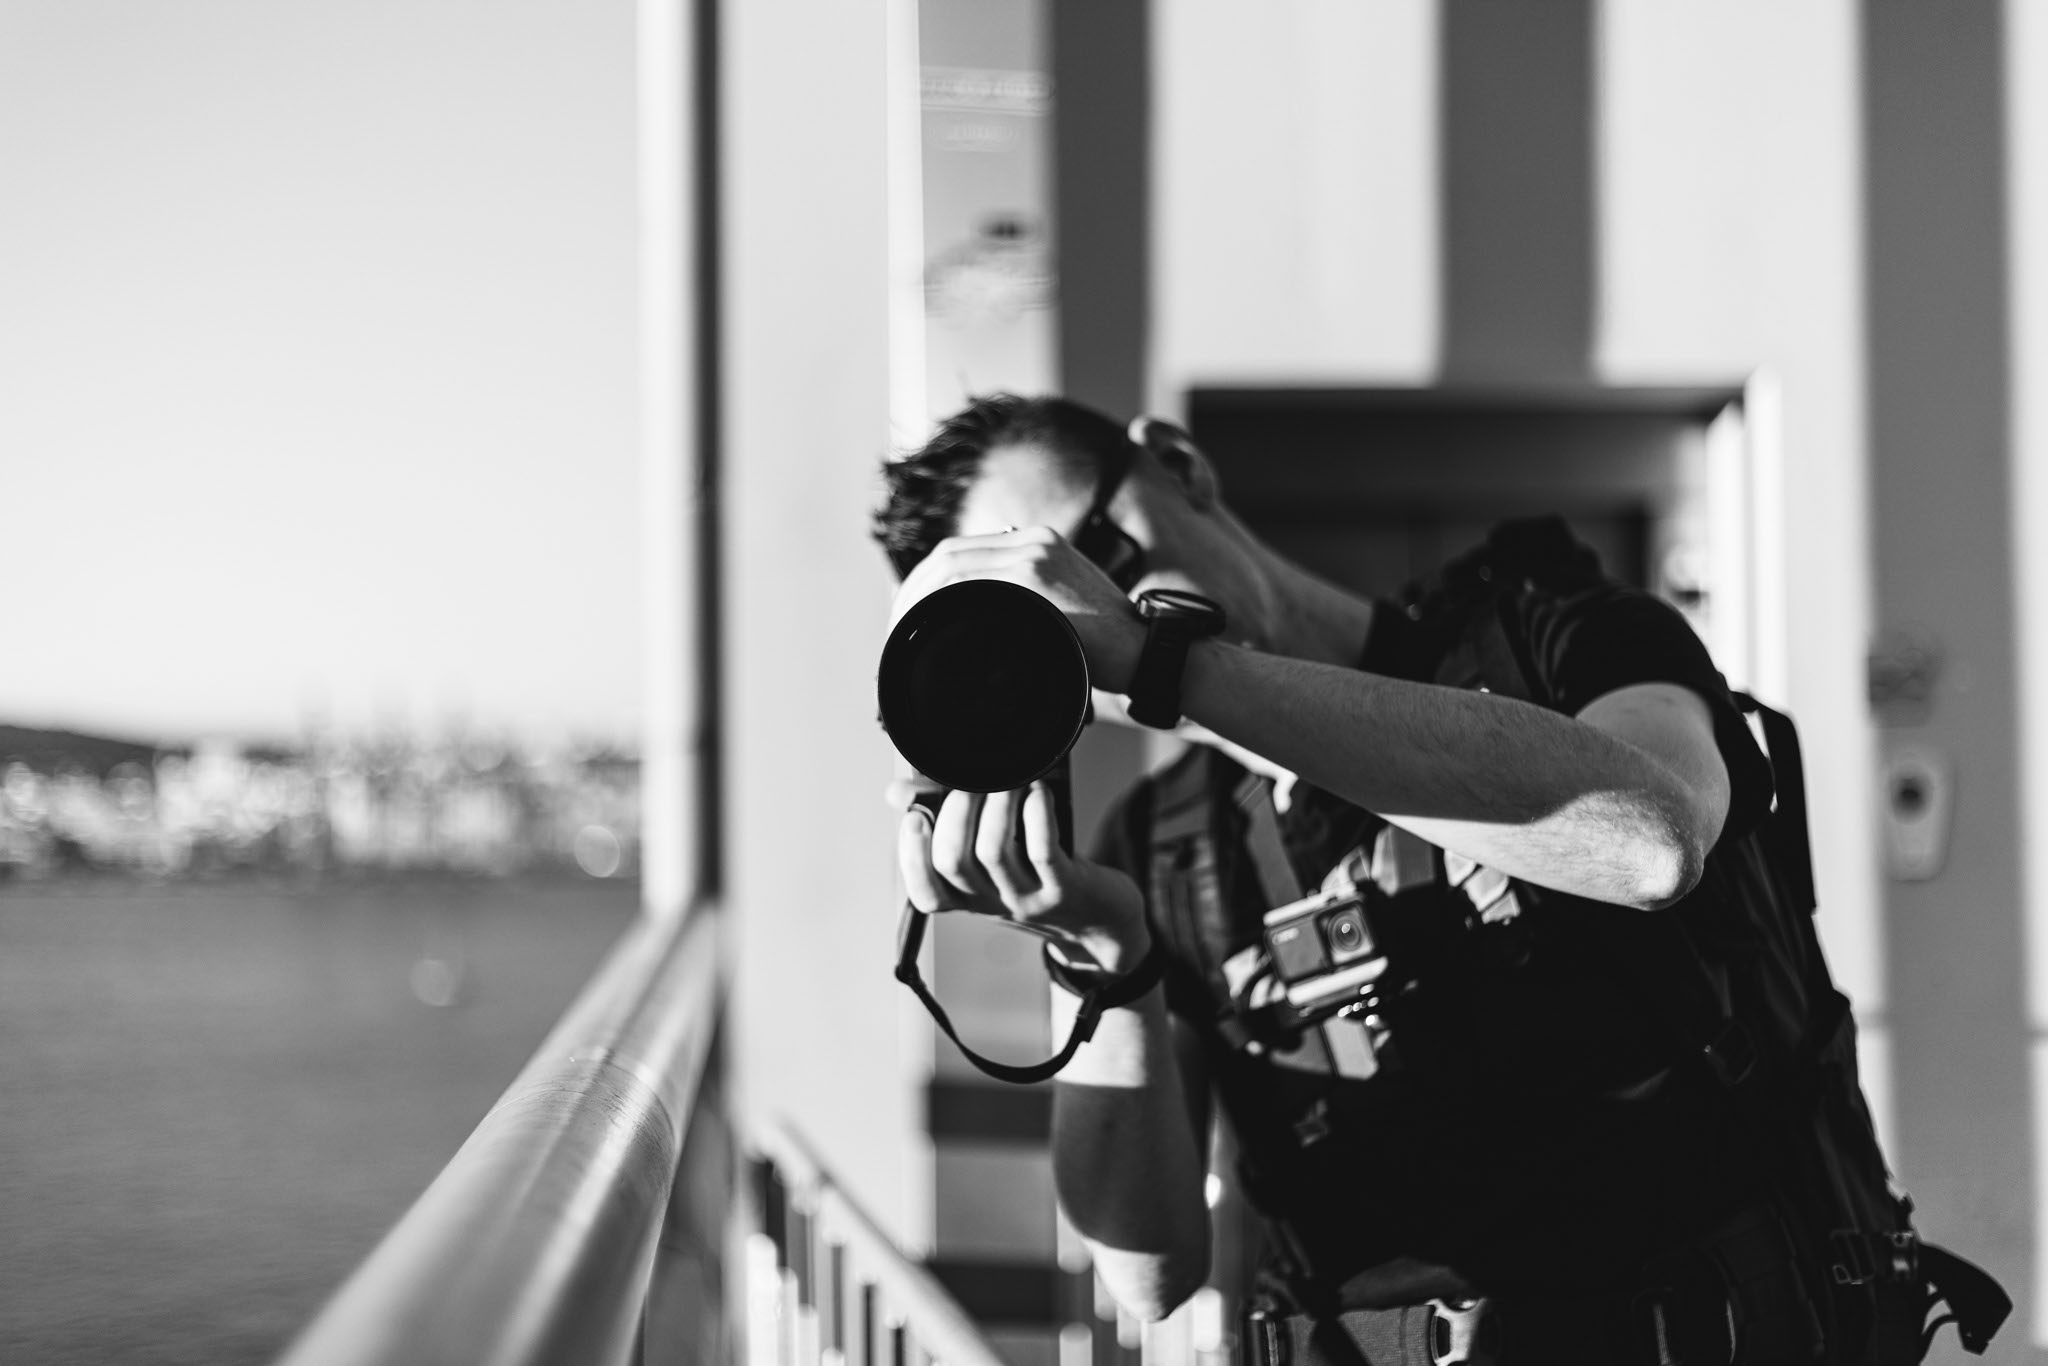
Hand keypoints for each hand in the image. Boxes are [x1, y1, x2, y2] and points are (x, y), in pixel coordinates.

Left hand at [890, 526, 1145, 691]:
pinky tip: (922, 628)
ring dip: (914, 600)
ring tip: (900, 636)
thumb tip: (988, 635)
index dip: (924, 583)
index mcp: (1037, 543)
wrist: (1150, 655)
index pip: (962, 553)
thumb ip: (1029, 611)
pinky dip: (936, 605)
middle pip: (947, 557)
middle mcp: (1033, 540)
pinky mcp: (1036, 576)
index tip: (907, 616)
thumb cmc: (1109, 650)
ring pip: (949, 568)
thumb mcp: (1066, 617)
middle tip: (895, 632)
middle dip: (910, 593)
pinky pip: (966, 584)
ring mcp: (1034, 554)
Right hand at [897, 782, 1151, 975]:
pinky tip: (1037, 790)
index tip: (914, 815)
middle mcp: (994, 904)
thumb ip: (946, 819)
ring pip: (995, 852)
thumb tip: (895, 792)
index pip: (925, 893)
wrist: (1103, 919)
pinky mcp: (1067, 888)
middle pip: (953, 864)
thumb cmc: (1039, 875)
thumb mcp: (992, 856)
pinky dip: (1036, 813)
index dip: (911, 855)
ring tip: (1006, 776)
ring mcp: (1030, 899)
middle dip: (953, 813)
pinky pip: (1044, 850)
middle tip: (966, 780)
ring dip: (995, 804)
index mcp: (970, 899)